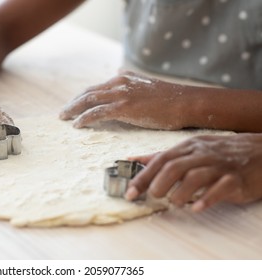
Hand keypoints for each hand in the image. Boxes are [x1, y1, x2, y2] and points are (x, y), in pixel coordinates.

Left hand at [59, 71, 186, 129]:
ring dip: (74, 110)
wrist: (185, 102)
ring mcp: (121, 95)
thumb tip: (118, 72)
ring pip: (89, 101)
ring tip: (64, 118)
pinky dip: (84, 119)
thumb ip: (130, 78)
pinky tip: (77, 125)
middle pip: (88, 93)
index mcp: (123, 78)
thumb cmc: (169, 97)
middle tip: (63, 113)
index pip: (95, 88)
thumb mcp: (146, 82)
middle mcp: (119, 83)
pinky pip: (97, 113)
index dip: (82, 97)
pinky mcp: (124, 107)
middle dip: (73, 103)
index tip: (73, 105)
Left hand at [125, 134, 261, 211]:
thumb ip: (162, 156)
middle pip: (174, 167)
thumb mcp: (190, 148)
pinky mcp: (236, 179)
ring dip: (180, 192)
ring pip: (195, 177)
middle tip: (153, 196)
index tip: (130, 192)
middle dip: (158, 183)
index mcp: (188, 147)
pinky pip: (221, 188)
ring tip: (173, 203)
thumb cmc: (220, 152)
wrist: (260, 151)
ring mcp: (220, 166)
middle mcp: (201, 154)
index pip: (160, 160)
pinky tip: (196, 208)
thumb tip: (133, 160)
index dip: (142, 176)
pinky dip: (207, 199)